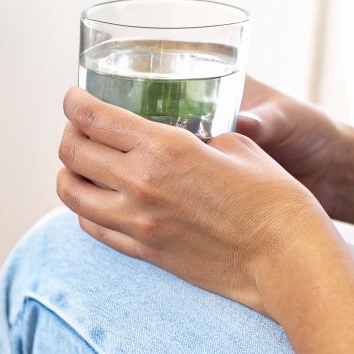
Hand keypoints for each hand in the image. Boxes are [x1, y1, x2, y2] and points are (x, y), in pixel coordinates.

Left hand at [57, 86, 340, 314]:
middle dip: (69, 133)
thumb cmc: (273, 196)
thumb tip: (177, 136)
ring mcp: (137, 222)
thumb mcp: (236, 145)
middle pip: (72, 153)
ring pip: (71, 194)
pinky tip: (96, 199)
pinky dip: (85, 208)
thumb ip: (195, 137)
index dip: (74, 102)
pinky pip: (92, 227)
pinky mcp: (143, 251)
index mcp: (164, 149)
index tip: (72, 97)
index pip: (93, 118)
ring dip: (69, 173)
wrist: (285, 257)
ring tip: (79, 165)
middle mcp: (140, 184)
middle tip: (78, 127)